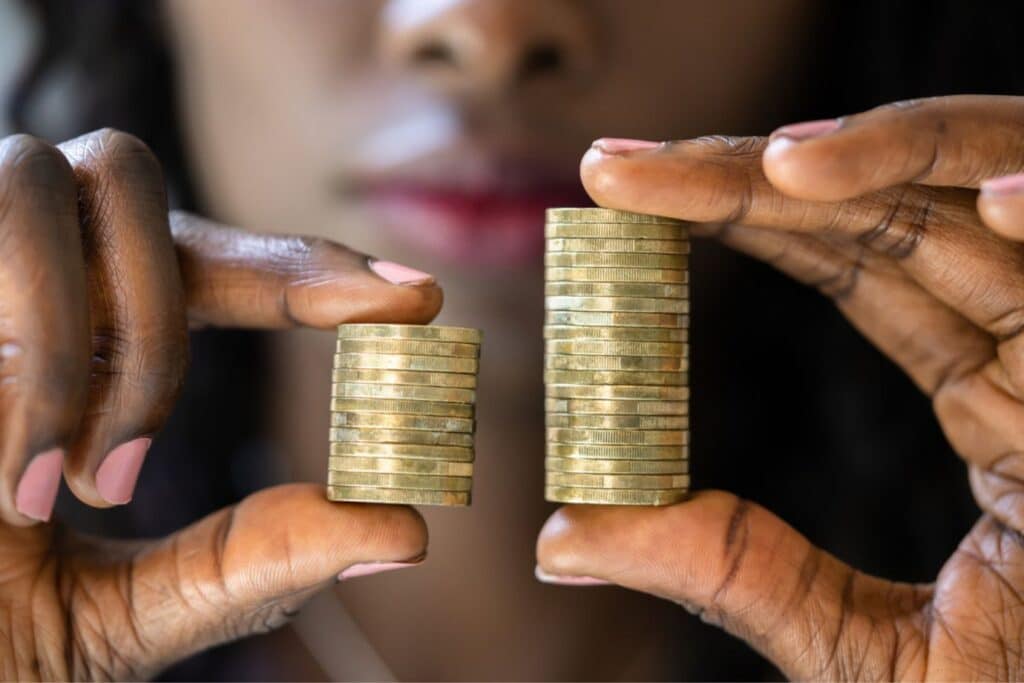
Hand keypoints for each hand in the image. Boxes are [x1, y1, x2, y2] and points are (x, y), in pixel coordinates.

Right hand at [0, 129, 440, 679]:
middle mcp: (9, 287)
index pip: (211, 264)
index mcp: (78, 347)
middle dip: (209, 290)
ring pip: (59, 188)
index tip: (417, 299)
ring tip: (81, 482)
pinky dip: (40, 361)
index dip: (312, 269)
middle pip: (138, 184)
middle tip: (186, 436)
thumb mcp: (120, 620)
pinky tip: (12, 481)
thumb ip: (249, 565)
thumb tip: (405, 531)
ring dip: (111, 335)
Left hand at [537, 95, 1023, 679]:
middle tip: (618, 166)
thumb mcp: (850, 642)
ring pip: (996, 203)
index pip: (850, 267)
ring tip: (773, 165)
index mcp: (991, 398)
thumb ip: (725, 570)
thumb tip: (558, 538)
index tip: (616, 190)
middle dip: (754, 176)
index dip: (736, 213)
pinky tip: (995, 199)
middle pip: (895, 218)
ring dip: (893, 164)